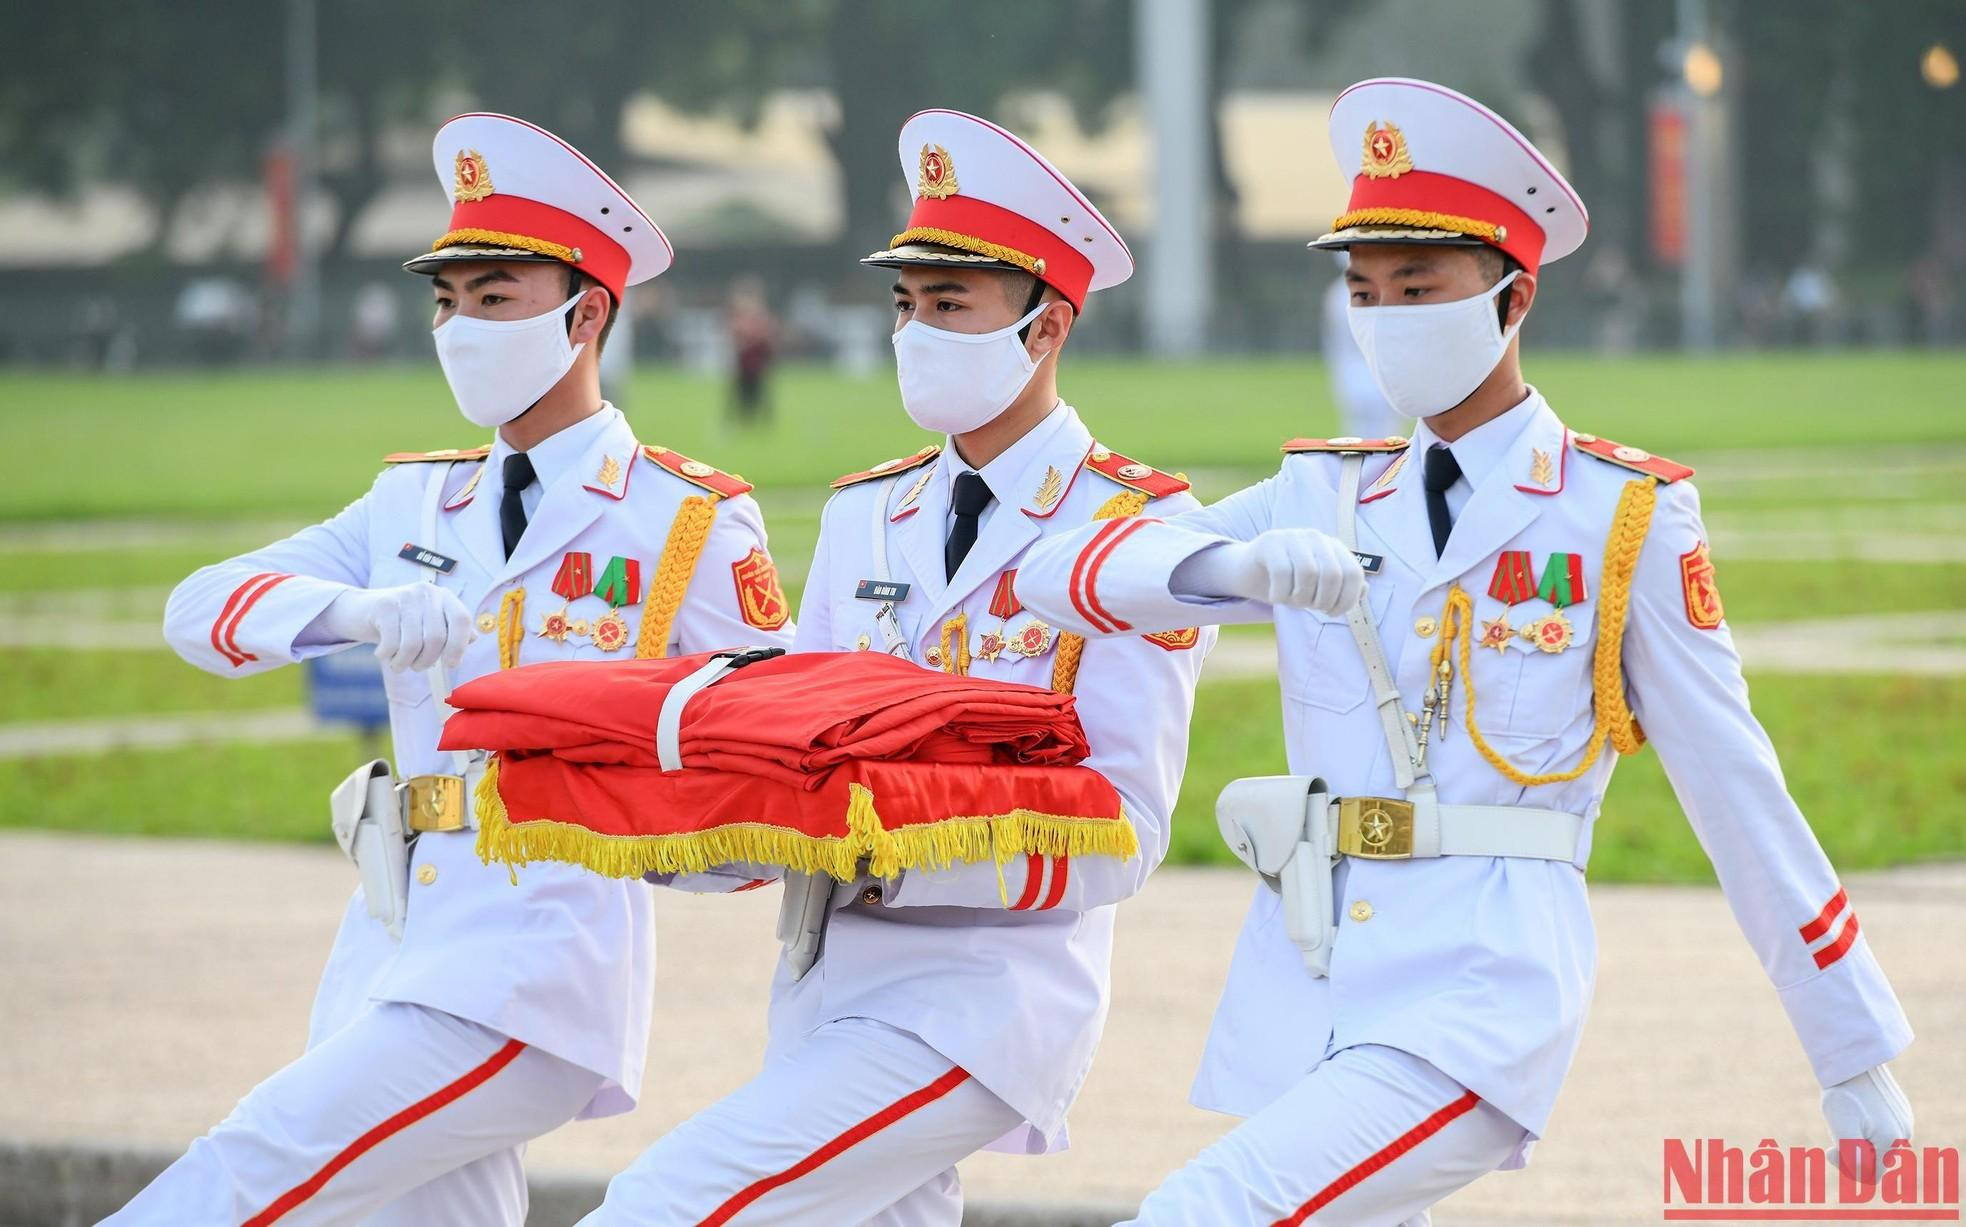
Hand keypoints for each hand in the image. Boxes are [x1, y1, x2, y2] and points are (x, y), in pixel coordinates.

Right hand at [318, 583, 474, 672]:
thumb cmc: (403, 623)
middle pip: (436, 637)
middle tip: (417, 667)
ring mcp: (405, 597)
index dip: (459, 645)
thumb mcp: (430, 623)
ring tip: (399, 664)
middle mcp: (427, 592)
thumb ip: (452, 630)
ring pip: (413, 643)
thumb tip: (473, 639)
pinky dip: (388, 656)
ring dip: (405, 662)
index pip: (462, 619)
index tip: (451, 664)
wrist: (362, 610)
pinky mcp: (384, 605)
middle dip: (427, 661)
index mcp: (444, 597)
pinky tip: (384, 654)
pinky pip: (392, 642)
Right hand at [1182, 529, 1366, 613]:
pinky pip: (1281, 573)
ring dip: (1301, 598)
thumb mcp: (1318, 585)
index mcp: (1332, 546)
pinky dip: (1280, 594)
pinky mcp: (1269, 543)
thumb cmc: (1290, 581)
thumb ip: (1343, 587)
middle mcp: (1315, 537)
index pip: (1353, 573)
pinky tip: (1275, 598)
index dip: (1348, 600)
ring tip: (1293, 602)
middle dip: (1323, 600)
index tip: (1333, 613)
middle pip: (1332, 574)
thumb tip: (1365, 591)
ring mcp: (1292, 537)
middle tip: (1311, 608)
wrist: (1250, 570)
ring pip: (1308, 573)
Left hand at [1821, 1063, 1912, 1170]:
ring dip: (1858, 1137)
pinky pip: (1882, 1129)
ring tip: (1845, 1116)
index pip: (1871, 1176)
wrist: (1852, 1059)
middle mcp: (1904, 1134)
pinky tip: (1854, 1108)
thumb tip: (1864, 1174)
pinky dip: (1865, 1125)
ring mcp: (1904, 1120)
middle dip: (1853, 1150)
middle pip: (1874, 1160)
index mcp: (1891, 1141)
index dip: (1848, 1168)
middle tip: (1835, 1129)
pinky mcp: (1900, 1110)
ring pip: (1876, 1144)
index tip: (1831, 1148)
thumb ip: (1854, 1157)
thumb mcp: (1842, 1129)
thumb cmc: (1844, 1094)